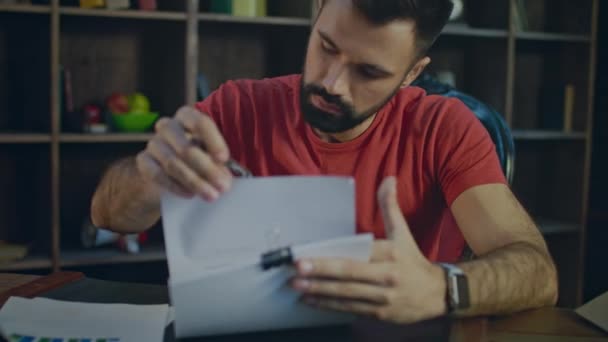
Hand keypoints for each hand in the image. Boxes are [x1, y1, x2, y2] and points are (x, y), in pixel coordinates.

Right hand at [136, 106, 231, 200]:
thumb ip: (218, 162)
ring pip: (172, 163)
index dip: (213, 141)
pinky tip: (189, 194)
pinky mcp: (143, 161)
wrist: (171, 172)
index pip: (199, 122)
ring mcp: (153, 143)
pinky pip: (157, 174)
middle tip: (222, 187)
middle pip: (186, 147)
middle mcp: (168, 126)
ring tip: (211, 195)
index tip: (224, 159)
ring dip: (194, 182)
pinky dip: (175, 186)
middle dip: (207, 170)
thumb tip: (224, 178)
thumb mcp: (212, 155)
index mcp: (187, 117)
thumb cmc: (200, 157)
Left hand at [291, 177, 446, 322]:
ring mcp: (384, 297)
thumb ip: (390, 206)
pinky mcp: (380, 314)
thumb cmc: (413, 261)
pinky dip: (329, 305)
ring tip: (296, 286)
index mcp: (391, 253)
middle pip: (349, 273)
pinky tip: (311, 301)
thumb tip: (389, 179)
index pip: (358, 253)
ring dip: (319, 291)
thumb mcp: (403, 232)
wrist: (438, 295)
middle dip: (320, 272)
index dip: (332, 255)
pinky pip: (350, 308)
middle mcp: (387, 275)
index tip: (308, 254)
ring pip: (347, 294)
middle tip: (296, 270)